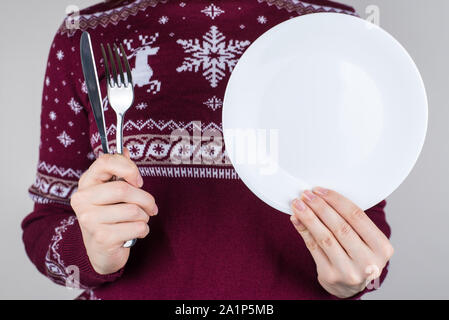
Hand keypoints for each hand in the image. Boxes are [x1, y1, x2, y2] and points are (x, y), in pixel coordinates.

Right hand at [70, 148, 157, 274]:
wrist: (101, 252)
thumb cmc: (111, 217)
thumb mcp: (113, 193)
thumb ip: (119, 171)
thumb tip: (126, 150)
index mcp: (86, 183)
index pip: (105, 161)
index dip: (128, 168)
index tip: (138, 180)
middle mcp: (82, 200)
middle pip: (124, 189)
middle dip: (146, 199)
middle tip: (151, 207)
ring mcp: (89, 220)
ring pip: (134, 210)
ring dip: (145, 216)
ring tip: (139, 221)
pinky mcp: (102, 238)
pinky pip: (137, 227)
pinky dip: (143, 230)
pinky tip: (135, 233)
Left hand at [290, 187, 393, 297]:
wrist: (349, 286)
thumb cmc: (356, 254)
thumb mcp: (364, 239)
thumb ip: (350, 220)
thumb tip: (321, 195)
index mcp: (382, 247)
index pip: (357, 216)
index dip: (336, 200)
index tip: (319, 190)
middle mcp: (368, 261)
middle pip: (340, 226)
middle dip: (320, 207)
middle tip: (306, 194)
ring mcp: (349, 271)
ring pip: (325, 237)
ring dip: (308, 217)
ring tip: (298, 204)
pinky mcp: (330, 276)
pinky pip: (313, 248)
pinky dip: (303, 231)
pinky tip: (297, 219)